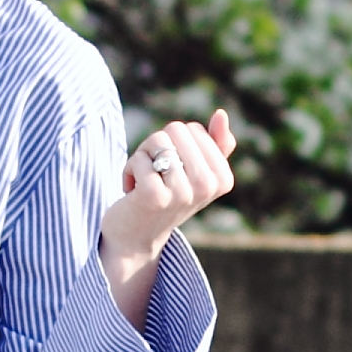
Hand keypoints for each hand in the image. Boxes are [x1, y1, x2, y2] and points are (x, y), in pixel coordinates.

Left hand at [100, 105, 233, 327]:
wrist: (137, 237)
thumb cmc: (166, 197)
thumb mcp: (194, 172)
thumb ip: (213, 144)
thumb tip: (221, 114)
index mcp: (222, 178)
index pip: (193, 130)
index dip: (175, 144)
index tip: (173, 171)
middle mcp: (207, 186)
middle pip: (176, 130)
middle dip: (157, 147)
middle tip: (156, 174)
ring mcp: (182, 193)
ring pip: (157, 141)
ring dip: (142, 157)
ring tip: (145, 180)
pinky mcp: (154, 196)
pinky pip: (140, 158)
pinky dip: (129, 169)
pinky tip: (132, 191)